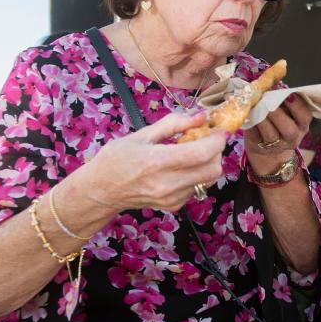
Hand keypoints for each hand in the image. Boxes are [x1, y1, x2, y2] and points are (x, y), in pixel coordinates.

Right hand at [84, 111, 227, 211]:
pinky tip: (182, 167)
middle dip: (216, 151)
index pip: (201, 153)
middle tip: (207, 139)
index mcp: (155, 162)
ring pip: (209, 179)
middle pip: (212, 169)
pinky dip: (198, 174)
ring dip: (209, 162)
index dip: (217, 140)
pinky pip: (198, 187)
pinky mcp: (174, 205)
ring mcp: (171, 198)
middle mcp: (166, 184)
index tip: (220, 129)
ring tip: (192, 151)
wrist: (101, 191)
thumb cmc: (116, 159)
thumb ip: (174, 124)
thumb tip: (201, 116)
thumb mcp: (141, 135)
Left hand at [244, 93, 311, 173]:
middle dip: (277, 113)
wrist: (269, 151)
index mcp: (302, 125)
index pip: (304, 116)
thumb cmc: (278, 123)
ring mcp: (276, 145)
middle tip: (267, 101)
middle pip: (288, 129)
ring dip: (262, 118)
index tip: (288, 95)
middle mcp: (292, 137)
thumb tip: (274, 81)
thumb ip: (283, 99)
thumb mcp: (287, 113)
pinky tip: (247, 113)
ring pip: (270, 133)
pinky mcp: (258, 146)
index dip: (297, 106)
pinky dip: (250, 123)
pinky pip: (254, 135)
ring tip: (256, 105)